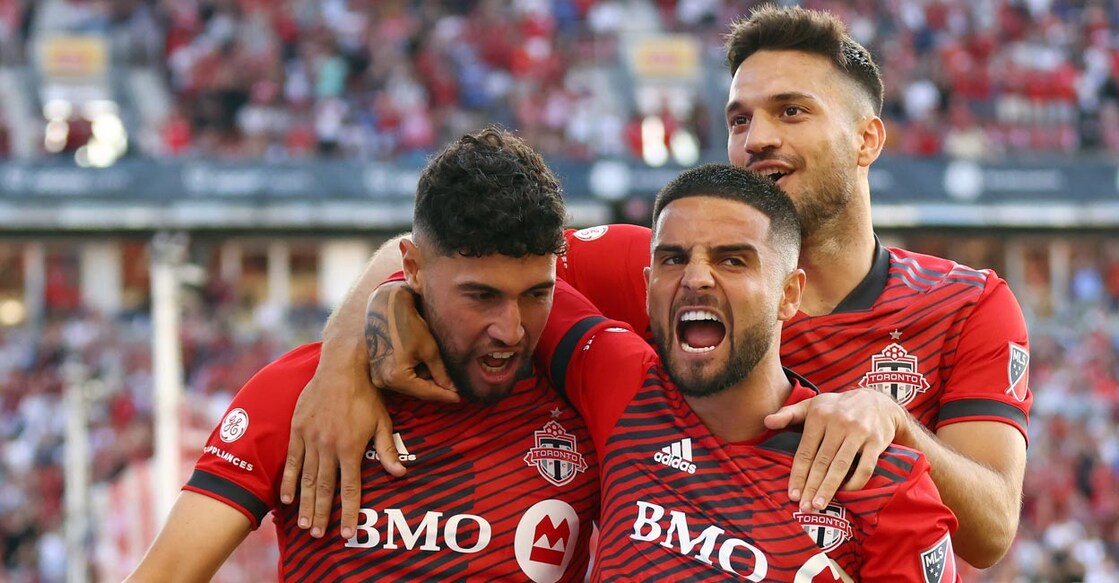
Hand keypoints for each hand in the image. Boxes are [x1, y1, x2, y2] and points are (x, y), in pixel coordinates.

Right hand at [280, 342, 405, 539]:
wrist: (342, 367)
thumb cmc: (367, 395)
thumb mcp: (382, 422)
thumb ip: (387, 449)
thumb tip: (401, 474)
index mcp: (350, 447)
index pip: (350, 488)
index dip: (349, 512)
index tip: (347, 532)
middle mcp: (328, 447)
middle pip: (324, 488)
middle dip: (322, 514)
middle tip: (318, 535)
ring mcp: (310, 438)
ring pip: (305, 478)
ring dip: (304, 504)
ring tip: (303, 525)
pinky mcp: (297, 429)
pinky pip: (291, 460)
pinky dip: (287, 481)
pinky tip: (285, 499)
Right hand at [367, 283, 455, 400]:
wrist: (386, 307)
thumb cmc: (408, 325)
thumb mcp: (429, 350)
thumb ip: (440, 372)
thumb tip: (451, 388)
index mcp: (396, 378)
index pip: (425, 392)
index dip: (444, 395)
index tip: (459, 399)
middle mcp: (384, 381)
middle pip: (416, 391)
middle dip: (435, 389)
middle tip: (454, 390)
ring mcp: (378, 377)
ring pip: (409, 385)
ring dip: (425, 380)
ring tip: (439, 371)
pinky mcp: (378, 370)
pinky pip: (401, 378)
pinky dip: (414, 374)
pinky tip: (424, 364)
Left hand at [764, 388, 904, 512]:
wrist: (877, 400)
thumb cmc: (837, 407)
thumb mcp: (812, 405)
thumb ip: (789, 414)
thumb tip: (766, 421)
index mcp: (819, 416)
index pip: (805, 451)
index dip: (798, 475)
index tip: (792, 494)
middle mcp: (838, 423)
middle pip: (821, 461)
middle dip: (811, 486)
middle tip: (804, 507)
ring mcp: (858, 432)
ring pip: (841, 466)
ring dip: (829, 488)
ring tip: (819, 505)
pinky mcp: (876, 441)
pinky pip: (865, 467)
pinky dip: (855, 483)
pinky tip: (845, 493)